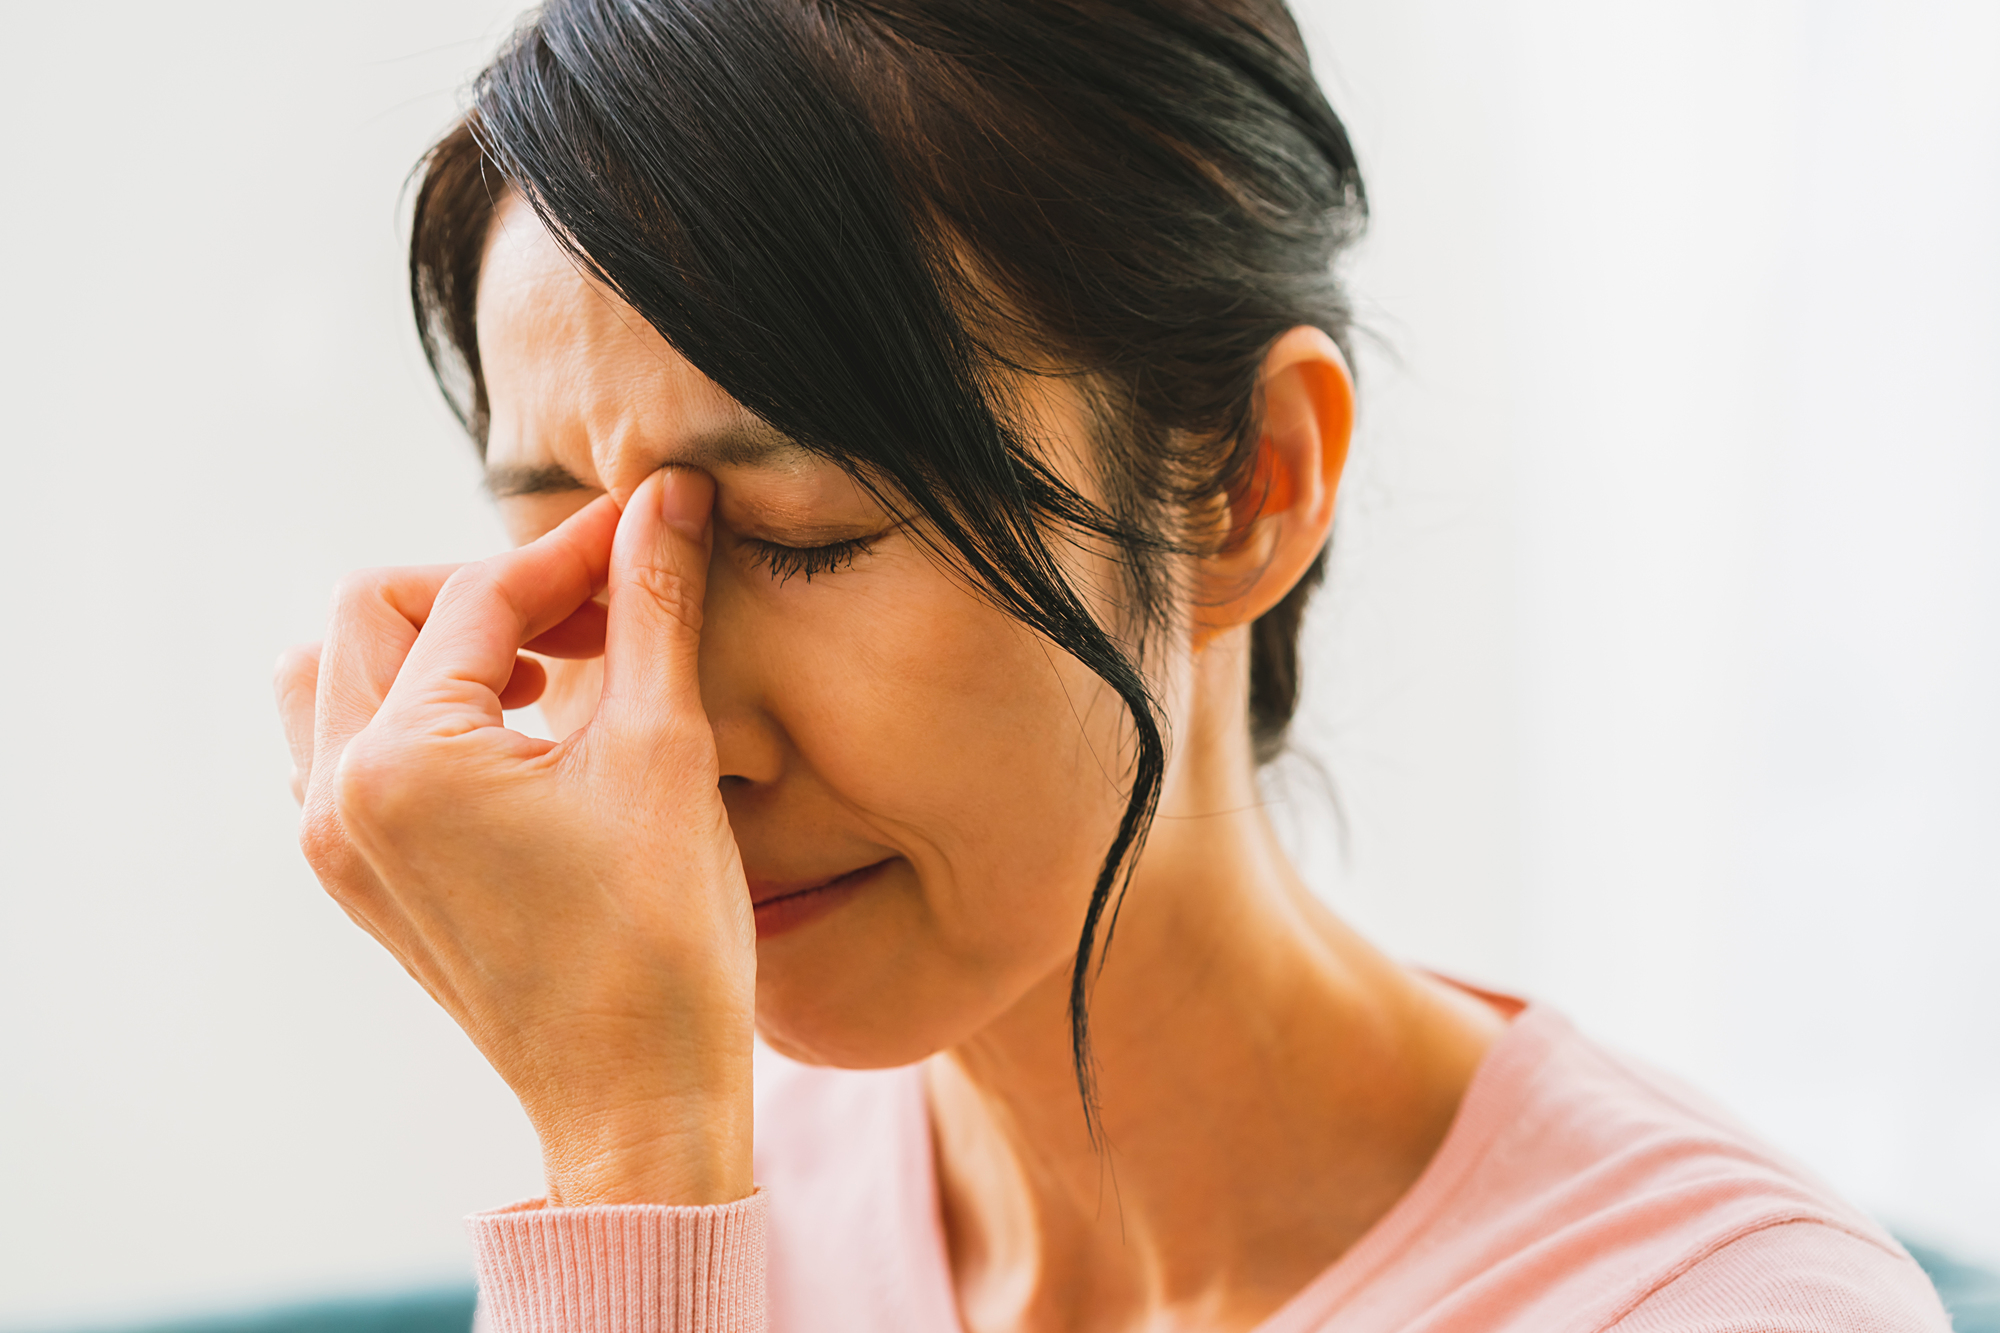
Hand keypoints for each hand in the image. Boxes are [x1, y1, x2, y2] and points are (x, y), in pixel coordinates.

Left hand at [274, 470, 754, 1206]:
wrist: (637, 1098)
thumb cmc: (661, 941)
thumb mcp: (664, 751)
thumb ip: (653, 605)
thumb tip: (669, 495)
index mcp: (400, 762)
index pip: (476, 596)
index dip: (573, 552)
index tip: (652, 533)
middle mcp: (336, 796)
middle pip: (379, 610)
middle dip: (492, 589)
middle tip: (599, 610)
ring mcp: (335, 844)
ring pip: (342, 673)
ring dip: (438, 644)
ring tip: (547, 673)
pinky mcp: (360, 878)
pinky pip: (344, 747)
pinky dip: (417, 710)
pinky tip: (514, 737)